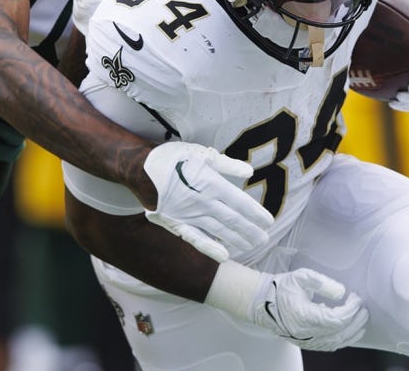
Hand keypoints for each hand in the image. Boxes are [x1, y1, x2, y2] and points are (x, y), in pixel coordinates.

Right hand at [143, 142, 273, 261]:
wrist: (140, 170)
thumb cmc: (172, 158)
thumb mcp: (200, 153)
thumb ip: (226, 164)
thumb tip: (249, 172)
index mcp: (210, 183)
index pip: (239, 202)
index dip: (255, 213)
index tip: (268, 222)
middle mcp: (202, 202)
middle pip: (232, 219)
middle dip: (250, 230)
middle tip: (265, 239)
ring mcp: (190, 215)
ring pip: (218, 230)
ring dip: (236, 239)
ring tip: (251, 246)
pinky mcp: (177, 224)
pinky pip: (197, 239)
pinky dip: (211, 248)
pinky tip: (224, 255)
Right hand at [205, 262, 367, 350]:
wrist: (260, 301)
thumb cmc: (278, 288)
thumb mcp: (301, 277)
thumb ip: (322, 283)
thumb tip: (341, 292)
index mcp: (305, 317)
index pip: (337, 319)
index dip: (351, 309)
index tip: (356, 298)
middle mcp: (306, 333)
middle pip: (339, 332)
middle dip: (355, 321)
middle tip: (363, 310)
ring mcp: (305, 340)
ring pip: (335, 342)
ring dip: (351, 333)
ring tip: (361, 323)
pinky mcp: (304, 342)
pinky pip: (327, 346)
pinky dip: (340, 340)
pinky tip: (345, 333)